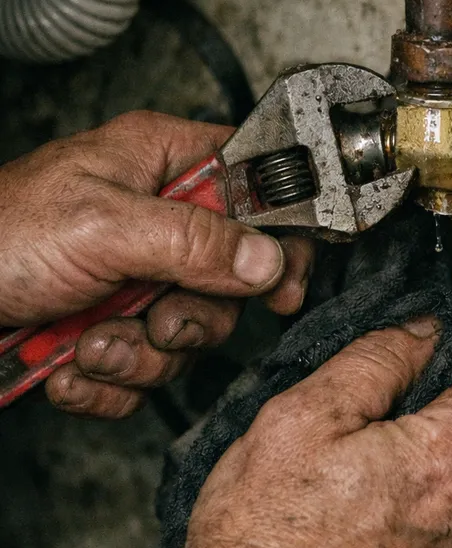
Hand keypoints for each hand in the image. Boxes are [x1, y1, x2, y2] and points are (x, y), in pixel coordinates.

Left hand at [0, 111, 313, 417]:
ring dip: (141, 353)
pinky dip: (112, 381)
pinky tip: (71, 363)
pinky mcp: (121, 328)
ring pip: (193, 333)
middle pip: (234, 278)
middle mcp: (161, 223)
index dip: (280, 233)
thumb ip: (192, 240)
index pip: (256, 187)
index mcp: (162, 166)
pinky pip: (151, 371)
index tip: (283, 282)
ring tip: (90, 342)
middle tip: (157, 317)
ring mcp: (142, 280)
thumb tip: (266, 258)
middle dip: (194, 315)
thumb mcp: (102, 226)